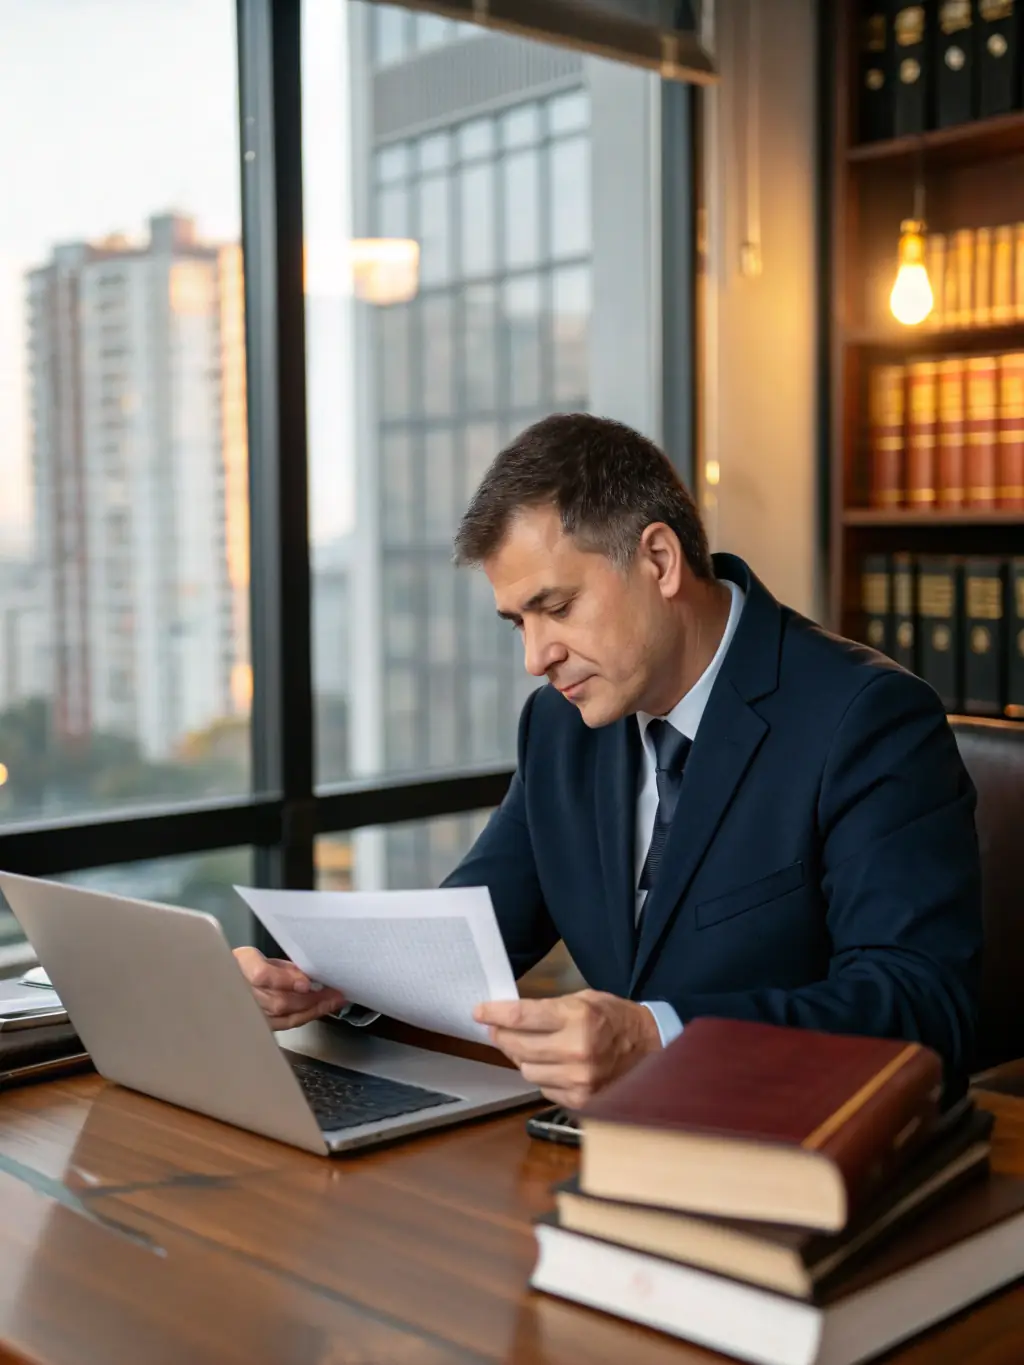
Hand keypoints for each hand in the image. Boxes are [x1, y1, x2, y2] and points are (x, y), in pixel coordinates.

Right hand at [233, 947, 345, 1030]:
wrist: (227, 982)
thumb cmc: (248, 966)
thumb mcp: (265, 956)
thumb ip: (285, 967)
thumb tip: (308, 977)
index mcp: (242, 965)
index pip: (261, 975)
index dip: (285, 980)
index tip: (306, 983)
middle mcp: (243, 991)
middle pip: (278, 1001)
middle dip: (311, 998)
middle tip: (334, 993)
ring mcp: (250, 1011)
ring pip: (284, 1015)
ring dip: (313, 1009)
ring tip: (334, 1001)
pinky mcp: (259, 1024)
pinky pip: (285, 1024)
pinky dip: (305, 1016)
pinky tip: (321, 1009)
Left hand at [473, 990, 661, 1110]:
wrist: (650, 1047)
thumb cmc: (614, 1019)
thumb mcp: (583, 1000)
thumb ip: (547, 1008)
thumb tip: (507, 1018)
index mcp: (578, 1018)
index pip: (521, 1016)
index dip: (494, 1013)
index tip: (479, 1012)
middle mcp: (577, 1050)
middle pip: (517, 1046)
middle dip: (502, 1035)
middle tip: (497, 1029)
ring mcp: (579, 1079)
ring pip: (526, 1069)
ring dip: (522, 1057)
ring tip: (532, 1046)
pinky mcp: (581, 1100)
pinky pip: (543, 1087)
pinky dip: (543, 1075)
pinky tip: (553, 1064)